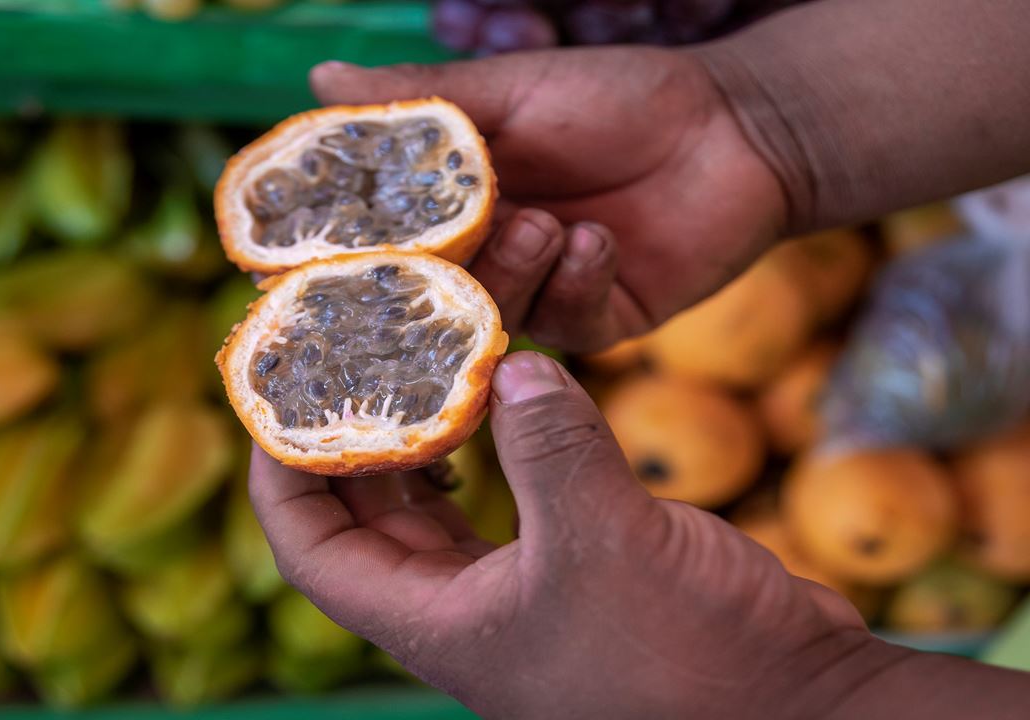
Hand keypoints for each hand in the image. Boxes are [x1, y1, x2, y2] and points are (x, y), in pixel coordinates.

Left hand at [250, 351, 902, 718]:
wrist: (797, 709)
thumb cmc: (694, 662)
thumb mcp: (606, 542)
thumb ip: (549, 446)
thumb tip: (510, 365)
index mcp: (435, 622)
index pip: (311, 544)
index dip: (281, 467)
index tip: (280, 389)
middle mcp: (460, 608)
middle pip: (364, 511)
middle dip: (350, 429)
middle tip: (346, 348)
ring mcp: (514, 589)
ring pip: (435, 499)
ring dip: (422, 429)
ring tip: (416, 358)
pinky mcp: (571, 566)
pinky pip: (506, 492)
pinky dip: (496, 440)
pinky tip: (507, 394)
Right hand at [310, 48, 785, 352]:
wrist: (734, 126)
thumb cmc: (619, 97)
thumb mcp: (514, 88)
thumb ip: (422, 99)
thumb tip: (321, 79)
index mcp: (456, 203)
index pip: (387, 237)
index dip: (355, 246)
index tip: (321, 249)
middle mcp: (490, 255)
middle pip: (432, 287)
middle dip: (432, 272)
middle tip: (437, 247)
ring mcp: (543, 292)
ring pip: (495, 309)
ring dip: (514, 267)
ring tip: (545, 223)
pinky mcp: (600, 319)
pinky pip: (567, 323)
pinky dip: (577, 279)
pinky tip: (598, 239)